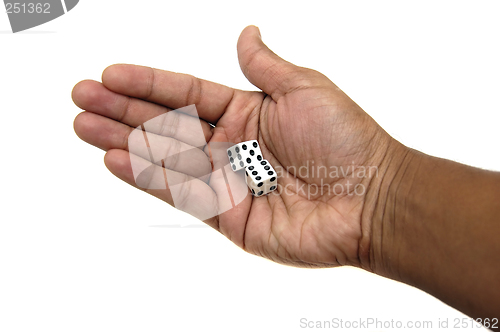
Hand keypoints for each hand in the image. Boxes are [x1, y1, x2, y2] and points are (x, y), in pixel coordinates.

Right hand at [72, 26, 403, 267]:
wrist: (371, 198)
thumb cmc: (347, 141)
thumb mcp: (303, 87)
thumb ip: (264, 66)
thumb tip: (247, 34)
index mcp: (249, 113)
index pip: (187, 93)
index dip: (149, 84)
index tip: (113, 74)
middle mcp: (233, 146)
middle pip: (167, 124)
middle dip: (123, 110)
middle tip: (83, 97)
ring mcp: (227, 181)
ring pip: (165, 157)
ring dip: (122, 140)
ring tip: (85, 126)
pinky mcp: (227, 215)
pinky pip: (179, 192)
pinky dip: (145, 176)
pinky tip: (116, 159)